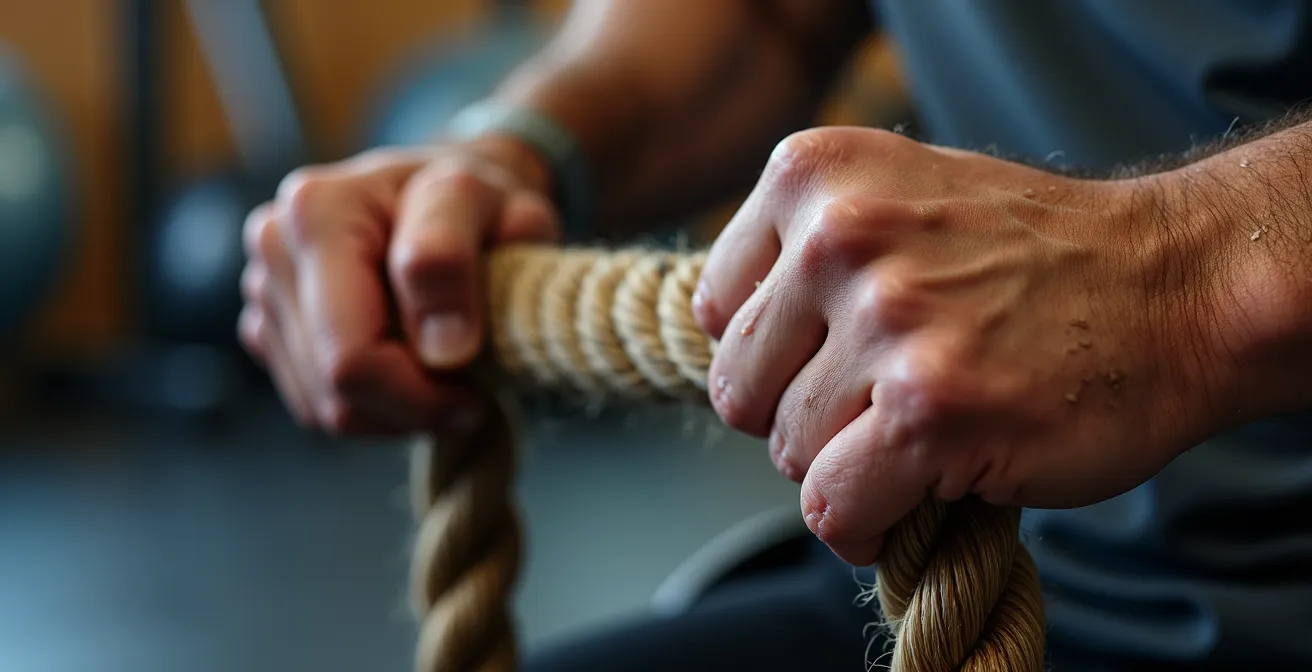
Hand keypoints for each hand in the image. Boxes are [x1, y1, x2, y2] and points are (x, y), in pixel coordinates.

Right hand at [239, 138, 559, 433]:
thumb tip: (440, 350)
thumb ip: (456, 263)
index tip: (479, 376)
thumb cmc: (485, 205)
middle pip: (333, 388)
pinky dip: (369, 408)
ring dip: (394, 412)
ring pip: (323, 407)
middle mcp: (276, 245)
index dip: (428, 388)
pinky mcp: (267, 326)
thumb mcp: (502, 208)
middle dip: (409, 407)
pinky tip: (409, 370)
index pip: (355, 355)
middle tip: (468, 392)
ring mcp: (264, 289)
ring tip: (445, 376)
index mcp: (320, 211)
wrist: (457, 198)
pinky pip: (313, 406)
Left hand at [694, 127, 1228, 564]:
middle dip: (800, 417)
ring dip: (846, 466)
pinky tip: (912, 498)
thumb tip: (723, 347)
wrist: (1173, 286)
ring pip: (788, 454)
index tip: (831, 359)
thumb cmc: (1031, 256)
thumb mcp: (897, 198)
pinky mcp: (933, 410)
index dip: (773, 356)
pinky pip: (834, 506)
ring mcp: (889, 321)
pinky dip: (865, 524)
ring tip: (917, 435)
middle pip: (740, 388)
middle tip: (875, 408)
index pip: (715, 310)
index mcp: (814, 175)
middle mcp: (840, 235)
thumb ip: (801, 252)